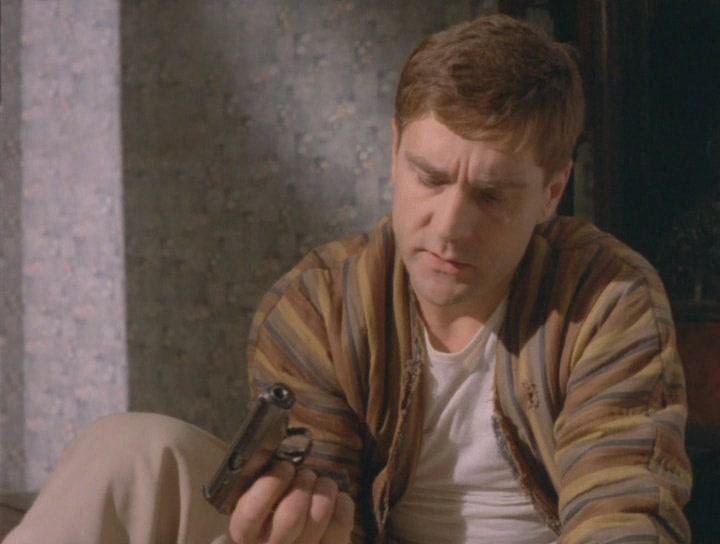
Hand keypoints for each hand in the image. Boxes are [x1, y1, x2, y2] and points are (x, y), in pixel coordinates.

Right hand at [228, 461, 354, 543]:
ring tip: (322, 485)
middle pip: (290, 516)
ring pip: (320, 514)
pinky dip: (343, 501)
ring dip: (324, 487)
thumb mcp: (256, 505)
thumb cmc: (274, 520)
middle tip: (306, 475)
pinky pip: (342, 520)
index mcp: (247, 535)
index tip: (284, 467)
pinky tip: (336, 501)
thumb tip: (270, 453)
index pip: (251, 512)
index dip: (270, 484)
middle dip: (303, 483)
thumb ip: (257, 485)